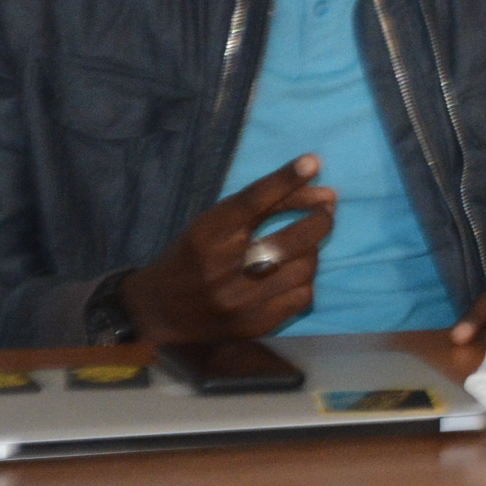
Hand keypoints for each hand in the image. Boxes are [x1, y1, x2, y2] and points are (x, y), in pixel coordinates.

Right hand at [123, 156, 334, 342]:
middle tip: (325, 212)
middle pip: (290, 238)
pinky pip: (302, 296)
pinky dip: (305, 281)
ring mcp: (239, 299)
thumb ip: (264, 204)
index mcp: (207, 234)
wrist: (159, 311)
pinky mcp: (253, 324)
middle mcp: (222, 266)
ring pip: (304, 268)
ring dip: (312, 251)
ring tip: (304, 246)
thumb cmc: (193, 257)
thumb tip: (325, 193)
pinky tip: (294, 275)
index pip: (251, 201)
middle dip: (319, 220)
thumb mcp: (214, 223)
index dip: (284, 181)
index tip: (312, 162)